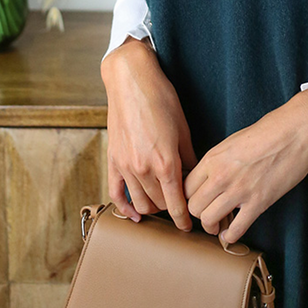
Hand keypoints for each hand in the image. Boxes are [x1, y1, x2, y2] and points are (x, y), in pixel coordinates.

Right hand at [101, 37, 197, 228]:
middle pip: (159, 204)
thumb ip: (189, 158)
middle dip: (172, 210)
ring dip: (152, 208)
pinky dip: (124, 208)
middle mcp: (144, 168)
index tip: (190, 226)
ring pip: (140, 202)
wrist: (131, 81)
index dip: (184, 219)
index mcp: (166, 162)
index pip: (176, 203)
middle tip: (182, 210)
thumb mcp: (183, 128)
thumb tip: (195, 177)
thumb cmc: (161, 99)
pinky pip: (116, 193)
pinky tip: (134, 213)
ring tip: (163, 208)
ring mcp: (125, 166)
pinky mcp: (113, 160)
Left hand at [183, 88, 307, 243]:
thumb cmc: (270, 130)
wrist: (297, 130)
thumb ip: (219, 160)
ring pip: (209, 220)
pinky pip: (235, 229)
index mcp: (213, 157)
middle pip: (193, 207)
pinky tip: (232, 233)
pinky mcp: (259, 202)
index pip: (185, 187)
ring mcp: (239, 190)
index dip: (189, 197)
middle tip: (208, 213)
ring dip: (212, 227)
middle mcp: (221, 175)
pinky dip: (231, 236)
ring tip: (219, 225)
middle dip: (199, 214)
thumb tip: (211, 178)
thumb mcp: (234, 141)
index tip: (197, 201)